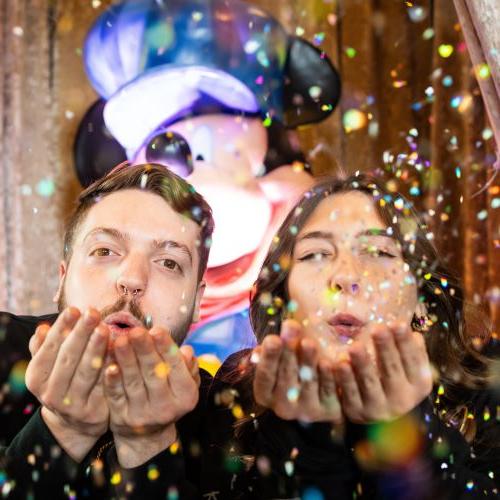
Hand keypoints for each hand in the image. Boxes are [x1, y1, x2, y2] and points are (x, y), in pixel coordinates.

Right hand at [25, 307, 109, 460]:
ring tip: (104, 328)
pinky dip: (109, 369)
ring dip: (95, 349)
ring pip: (85, 373)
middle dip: (80, 334)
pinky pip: (103, 386)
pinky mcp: (92, 411)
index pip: (49, 349)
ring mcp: (71, 404)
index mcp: (37, 377)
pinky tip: (117, 353)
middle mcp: (50, 393)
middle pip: (67, 359)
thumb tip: (41, 328)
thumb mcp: (50, 366)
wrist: (76, 420)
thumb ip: (45, 347)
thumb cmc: (65, 380)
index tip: (74, 309)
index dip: (61, 328)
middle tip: (92, 313)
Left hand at [103, 326, 198, 466]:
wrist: (147, 435)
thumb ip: (186, 365)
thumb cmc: (167, 395)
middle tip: (136, 331)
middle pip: (154, 374)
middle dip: (144, 350)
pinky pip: (116, 396)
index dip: (166, 348)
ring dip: (127, 359)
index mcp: (186, 395)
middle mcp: (167, 407)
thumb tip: (187, 350)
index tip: (157, 329)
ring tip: (120, 339)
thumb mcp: (184, 382)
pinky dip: (112, 381)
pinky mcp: (122, 419)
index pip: (176, 368)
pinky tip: (109, 365)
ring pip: (134, 383)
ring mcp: (143, 415)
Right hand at [252, 319, 341, 423]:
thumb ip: (271, 351)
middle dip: (289, 351)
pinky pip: (328, 390)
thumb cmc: (292, 369)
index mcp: (265, 393)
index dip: (269, 357)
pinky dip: (327, 375)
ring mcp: (306, 410)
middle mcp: (283, 406)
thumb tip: (266, 344)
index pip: (265, 375)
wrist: (318, 394)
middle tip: (292, 327)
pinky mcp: (328, 411)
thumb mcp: (278, 360)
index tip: (273, 338)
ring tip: (308, 343)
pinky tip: (328, 362)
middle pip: (286, 375)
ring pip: (308, 381)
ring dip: (308, 361)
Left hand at [335, 323, 432, 422]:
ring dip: (362, 363)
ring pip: (369, 382)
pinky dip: (343, 378)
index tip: (397, 323)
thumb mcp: (409, 368)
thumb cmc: (394, 379)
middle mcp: (402, 400)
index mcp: (418, 385)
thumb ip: (413, 351)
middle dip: (384, 348)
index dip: (405, 343)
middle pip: (391, 370)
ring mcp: (378, 408)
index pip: (413, 361)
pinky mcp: (356, 412)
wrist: (376, 410)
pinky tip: (338, 362)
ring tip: (355, 346)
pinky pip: (349, 393)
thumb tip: (415, 335)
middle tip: (377, 329)